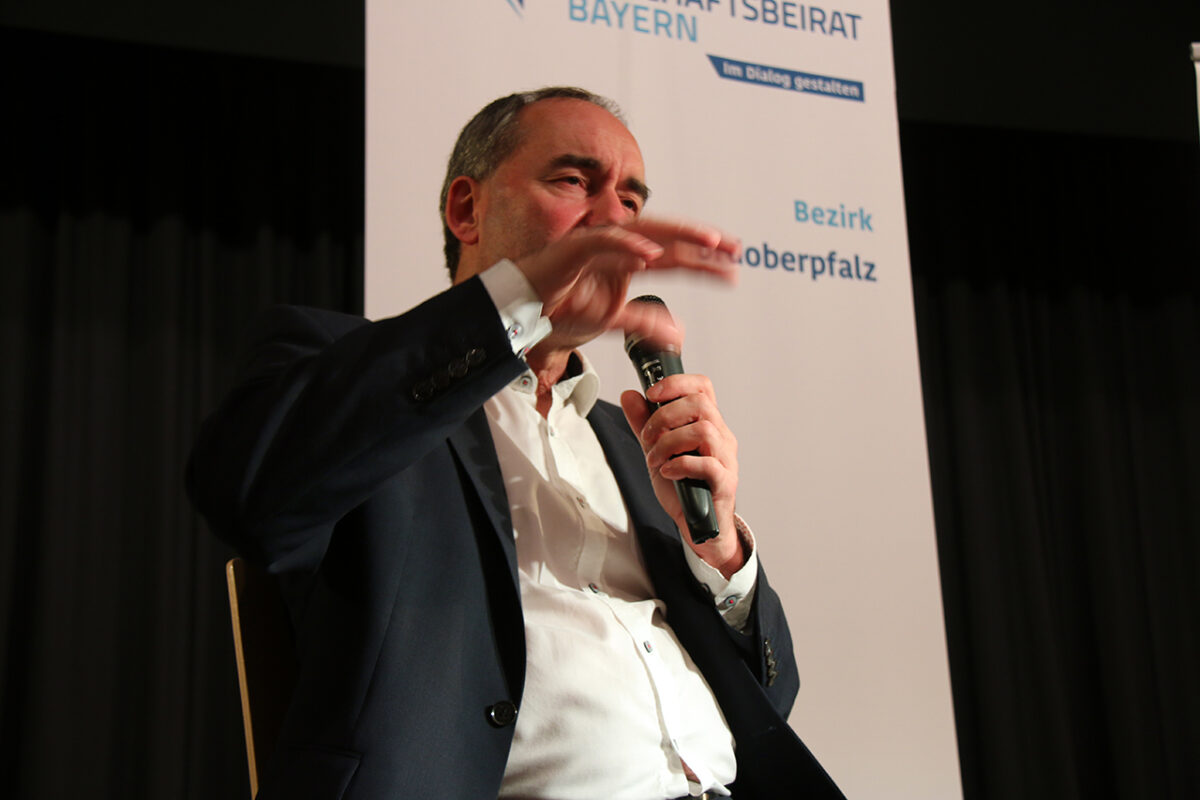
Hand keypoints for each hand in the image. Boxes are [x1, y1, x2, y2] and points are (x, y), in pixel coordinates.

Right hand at [516, 217, 739, 349]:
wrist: (523, 313)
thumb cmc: (559, 309)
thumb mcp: (614, 321)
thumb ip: (645, 322)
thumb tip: (679, 333)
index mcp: (627, 262)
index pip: (673, 256)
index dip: (703, 259)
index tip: (731, 264)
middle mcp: (618, 247)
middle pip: (667, 238)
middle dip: (701, 240)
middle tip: (732, 247)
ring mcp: (597, 243)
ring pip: (643, 231)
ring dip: (677, 234)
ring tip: (706, 239)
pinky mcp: (575, 248)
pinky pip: (604, 242)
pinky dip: (628, 245)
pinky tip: (651, 252)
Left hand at [620, 374, 743, 577]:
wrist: (699, 528)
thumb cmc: (682, 488)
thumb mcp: (656, 451)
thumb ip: (644, 425)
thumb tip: (629, 395)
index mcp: (708, 424)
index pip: (703, 387)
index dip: (677, 383)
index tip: (651, 394)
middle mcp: (722, 437)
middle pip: (700, 404)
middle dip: (664, 416)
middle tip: (647, 438)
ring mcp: (726, 459)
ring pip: (703, 431)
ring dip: (669, 443)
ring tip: (655, 459)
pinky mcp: (725, 482)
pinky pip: (708, 464)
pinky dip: (680, 465)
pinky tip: (667, 472)